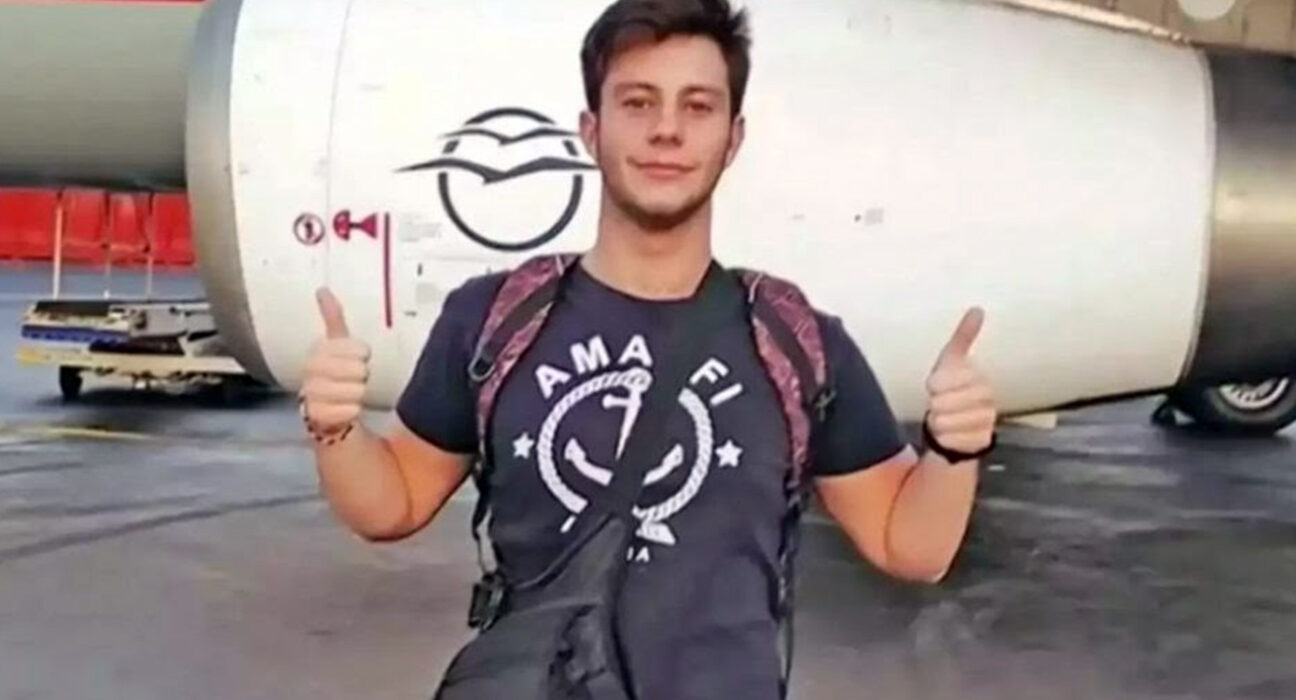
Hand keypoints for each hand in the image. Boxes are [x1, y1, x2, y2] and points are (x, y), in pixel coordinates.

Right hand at [300, 288, 370, 432]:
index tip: (356, 358)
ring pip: (356, 391)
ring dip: (358, 394)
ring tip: (346, 395)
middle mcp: (310, 370)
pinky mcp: (315, 415)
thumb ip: (333, 319)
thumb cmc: (334, 374)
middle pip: (359, 370)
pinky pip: (350, 410)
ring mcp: (311, 393)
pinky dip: (352, 411)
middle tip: (351, 380)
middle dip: (361, 376)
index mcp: (318, 350)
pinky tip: (344, 409)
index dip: (363, 355)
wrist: (324, 411)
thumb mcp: (336, 346)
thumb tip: (322, 289)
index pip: (359, 349)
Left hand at [925, 307, 996, 455]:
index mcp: (979, 377)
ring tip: (946, 417)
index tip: (936, 386)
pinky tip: (950, 433)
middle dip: (935, 404)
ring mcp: (986, 421)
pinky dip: (944, 438)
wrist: (960, 420)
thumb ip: (964, 337)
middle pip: (941, 403)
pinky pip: (950, 440)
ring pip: (943, 421)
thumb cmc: (953, 387)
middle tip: (941, 404)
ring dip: (938, 422)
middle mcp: (987, 398)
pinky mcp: (982, 441)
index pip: (940, 381)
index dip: (933, 385)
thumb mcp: (952, 361)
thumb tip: (977, 309)